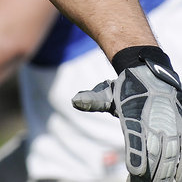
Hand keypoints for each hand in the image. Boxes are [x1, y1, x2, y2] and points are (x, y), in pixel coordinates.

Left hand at [72, 56, 181, 181]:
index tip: (135, 172)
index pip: (139, 139)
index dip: (138, 156)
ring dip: (163, 174)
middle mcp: (159, 123)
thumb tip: (75, 101)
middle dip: (150, 174)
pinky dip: (176, 169)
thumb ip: (94, 99)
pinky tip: (169, 177)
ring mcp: (174, 130)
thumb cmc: (128, 89)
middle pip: (158, 157)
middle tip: (137, 181)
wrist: (154, 76)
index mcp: (138, 115)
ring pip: (173, 160)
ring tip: (149, 180)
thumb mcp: (109, 92)